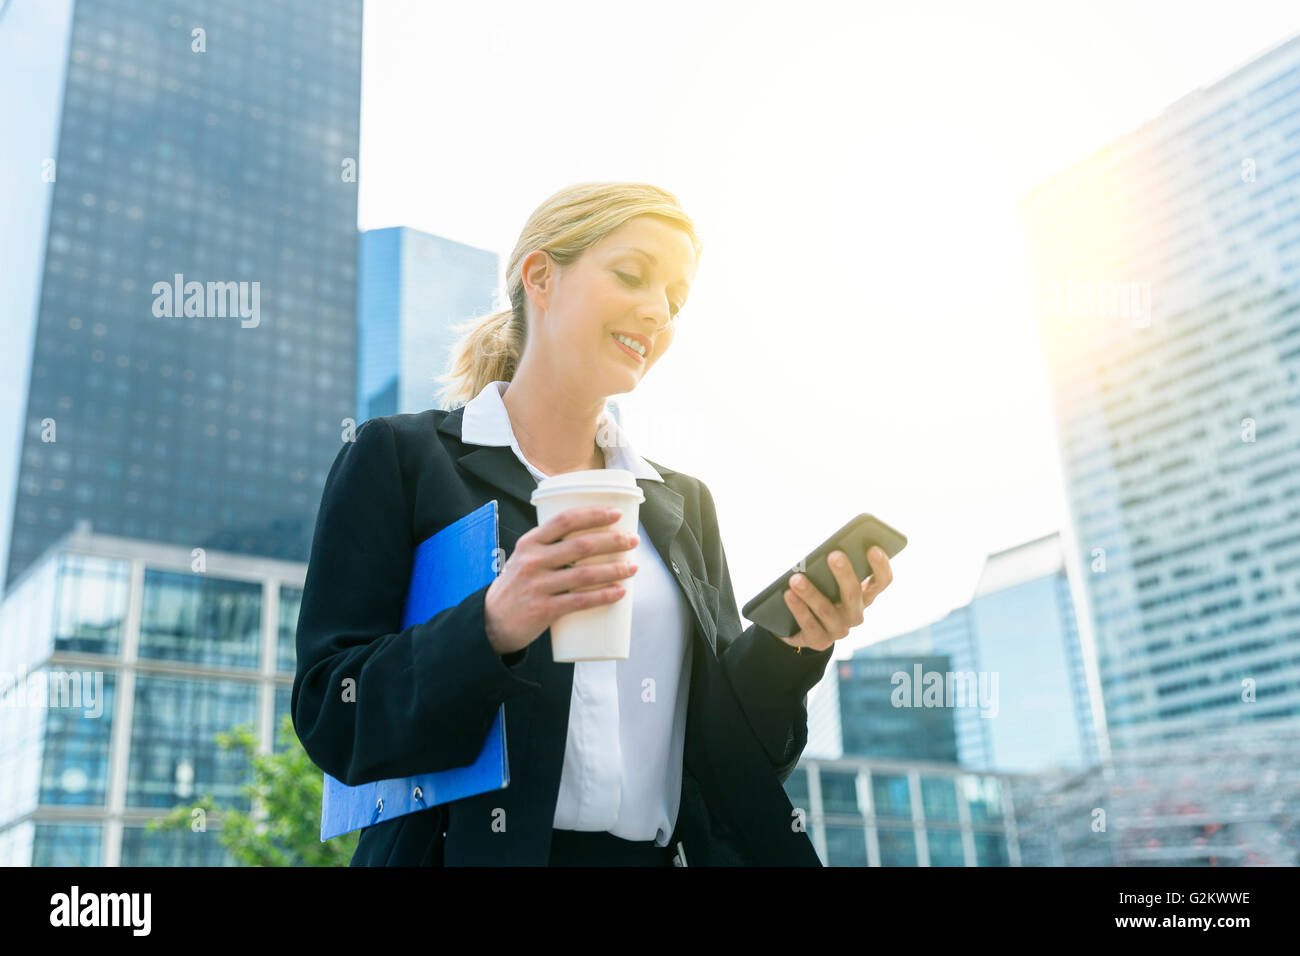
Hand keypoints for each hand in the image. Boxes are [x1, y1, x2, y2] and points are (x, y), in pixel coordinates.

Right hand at [483, 505, 639, 655]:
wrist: (492, 621)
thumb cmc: (517, 585)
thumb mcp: (525, 558)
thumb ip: (550, 546)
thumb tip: (592, 536)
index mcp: (530, 543)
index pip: (564, 521)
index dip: (592, 515)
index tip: (616, 514)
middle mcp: (533, 561)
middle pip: (580, 546)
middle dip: (612, 541)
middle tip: (632, 540)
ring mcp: (538, 586)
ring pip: (585, 574)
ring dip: (614, 570)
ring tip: (633, 567)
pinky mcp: (544, 610)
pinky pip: (580, 600)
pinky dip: (603, 596)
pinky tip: (620, 592)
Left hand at [778, 546, 892, 652]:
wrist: (796, 626)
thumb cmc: (816, 591)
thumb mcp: (826, 578)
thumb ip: (829, 566)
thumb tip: (820, 552)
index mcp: (864, 594)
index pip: (881, 581)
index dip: (880, 566)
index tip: (873, 548)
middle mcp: (855, 613)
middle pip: (854, 594)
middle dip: (844, 574)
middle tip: (834, 555)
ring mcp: (839, 629)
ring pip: (827, 610)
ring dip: (811, 593)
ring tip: (796, 578)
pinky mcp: (820, 641)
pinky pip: (809, 625)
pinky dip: (798, 609)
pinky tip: (788, 595)